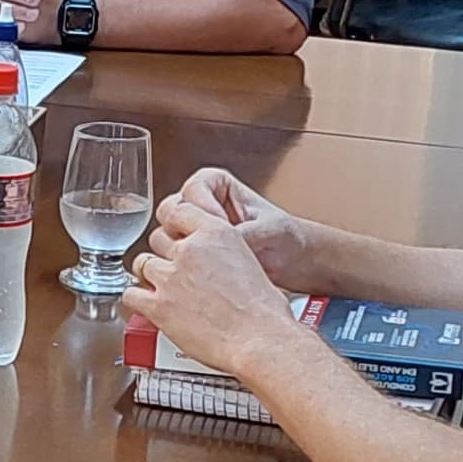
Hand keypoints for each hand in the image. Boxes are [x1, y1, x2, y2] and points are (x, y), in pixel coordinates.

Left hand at [123, 188, 297, 376]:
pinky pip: (131, 294)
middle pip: (158, 237)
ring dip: (149, 274)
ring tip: (160, 287)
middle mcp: (190, 250)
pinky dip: (136, 298)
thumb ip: (226, 254)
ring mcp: (171, 277)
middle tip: (171, 268)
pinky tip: (147, 305)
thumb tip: (219, 264)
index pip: (179, 210)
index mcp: (216, 233)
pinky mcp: (159, 306)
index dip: (174, 224)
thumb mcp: (250, 261)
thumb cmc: (265, 312)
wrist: (261, 340)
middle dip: (162, 252)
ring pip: (142, 263)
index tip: (175, 233)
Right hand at [172, 167, 324, 289]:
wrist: (296, 261)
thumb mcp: (270, 230)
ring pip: (166, 237)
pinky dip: (187, 267)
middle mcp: (200, 205)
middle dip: (186, 232)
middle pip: (170, 212)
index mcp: (216, 184)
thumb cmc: (287, 236)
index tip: (221, 225)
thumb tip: (226, 244)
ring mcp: (193, 231)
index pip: (192, 189)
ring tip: (211, 264)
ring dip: (185, 252)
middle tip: (208, 247)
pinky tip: (208, 276)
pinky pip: (176, 259)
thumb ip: (246, 234)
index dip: (204, 208)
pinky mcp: (193, 255)